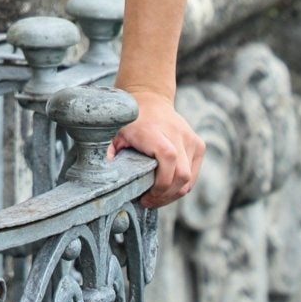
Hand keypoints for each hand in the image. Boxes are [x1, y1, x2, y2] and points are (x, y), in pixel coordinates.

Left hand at [110, 87, 202, 207]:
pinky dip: (181, 186)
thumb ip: (106, 154)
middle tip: (148, 202)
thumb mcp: (112, 133)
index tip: (145, 197)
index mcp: (154, 130)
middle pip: (181, 175)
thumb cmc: (128, 121)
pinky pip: (193, 174)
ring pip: (189, 179)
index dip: (161, 184)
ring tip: (156, 198)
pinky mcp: (199, 145)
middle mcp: (177, 133)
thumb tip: (102, 180)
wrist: (149, 99)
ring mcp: (191, 139)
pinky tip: (166, 188)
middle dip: (165, 196)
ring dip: (173, 194)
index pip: (168, 158)